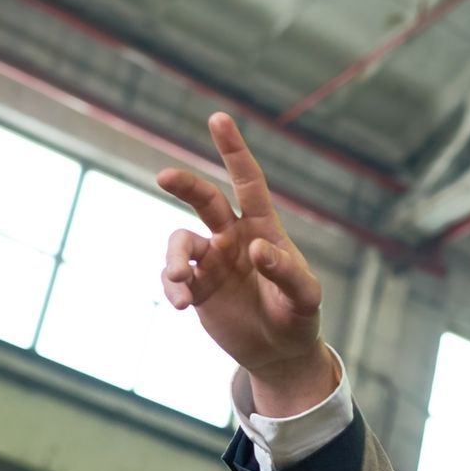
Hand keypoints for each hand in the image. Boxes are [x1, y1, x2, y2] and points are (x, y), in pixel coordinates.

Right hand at [156, 113, 335, 414]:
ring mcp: (213, 262)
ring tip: (182, 282)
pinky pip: (174, 278)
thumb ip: (285, 271)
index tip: (218, 118)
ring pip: (182, 242)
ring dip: (176, 259)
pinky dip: (172, 286)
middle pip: (204, 200)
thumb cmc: (299, 317)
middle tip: (164, 176)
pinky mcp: (198, 288)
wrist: (280, 352)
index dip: (233, 151)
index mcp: (264, 230)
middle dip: (184, 184)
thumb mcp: (304, 297)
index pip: (248, 183)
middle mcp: (234, 238)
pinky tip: (179, 304)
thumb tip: (257, 249)